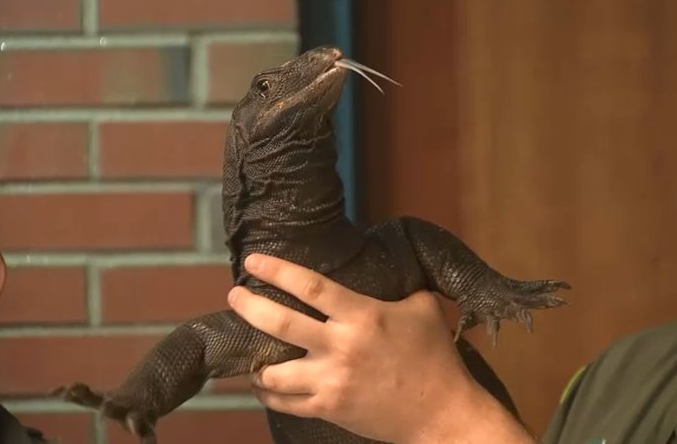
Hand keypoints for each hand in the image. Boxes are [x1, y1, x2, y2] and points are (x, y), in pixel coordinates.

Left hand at [227, 253, 494, 442]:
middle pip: (280, 323)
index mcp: (363, 317)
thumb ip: (401, 287)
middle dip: (249, 306)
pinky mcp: (329, 410)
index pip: (311, 287)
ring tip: (246, 350)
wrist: (441, 414)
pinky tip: (264, 382)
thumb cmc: (436, 358)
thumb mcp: (423, 310)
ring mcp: (332, 382)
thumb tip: (388, 266)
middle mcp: (341, 348)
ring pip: (273, 371)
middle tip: (235, 295)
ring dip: (253, 360)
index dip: (277, 271)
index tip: (254, 261)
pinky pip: (285, 402)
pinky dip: (268, 391)